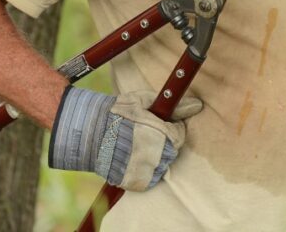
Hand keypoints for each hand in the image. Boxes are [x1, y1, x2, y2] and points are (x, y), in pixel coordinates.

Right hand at [49, 87, 202, 190]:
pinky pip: (150, 178)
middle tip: (145, 134)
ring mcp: (146, 171)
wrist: (88, 132)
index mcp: (161, 135)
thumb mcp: (145, 101)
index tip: (158, 124)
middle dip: (163, 142)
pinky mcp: (136, 182)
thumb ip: (174, 106)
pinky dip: (145, 170)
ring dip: (154, 156)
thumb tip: (197, 105)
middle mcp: (156, 156)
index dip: (170, 128)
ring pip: (161, 165)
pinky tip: (133, 158)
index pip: (179, 135)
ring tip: (137, 145)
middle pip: (171, 151)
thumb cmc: (117, 113)